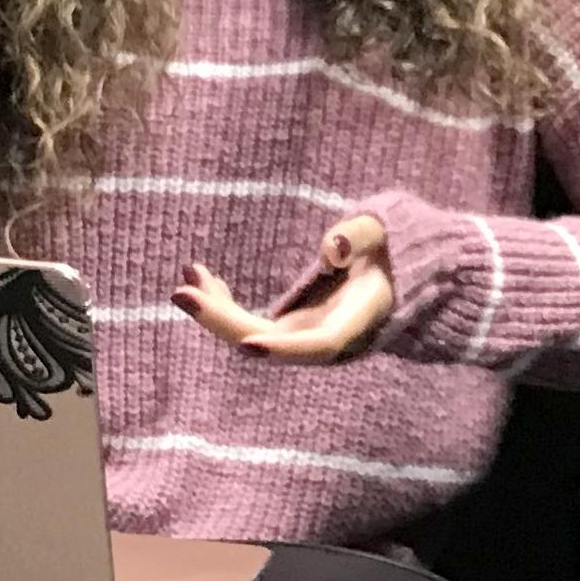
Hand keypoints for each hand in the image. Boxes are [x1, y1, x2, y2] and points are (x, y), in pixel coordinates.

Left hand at [177, 213, 394, 364]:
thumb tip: (332, 248)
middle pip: (269, 343)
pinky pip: (249, 325)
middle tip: (182, 292)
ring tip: (188, 275)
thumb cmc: (392, 251)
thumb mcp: (384, 232)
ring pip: (251, 336)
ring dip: (215, 311)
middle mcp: (325, 338)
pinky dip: (223, 304)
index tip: (247, 344)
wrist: (398, 277)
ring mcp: (303, 336)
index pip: (319, 344)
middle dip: (223, 322)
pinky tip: (200, 279)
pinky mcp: (289, 329)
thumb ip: (362, 237)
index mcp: (356, 320)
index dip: (283, 348)